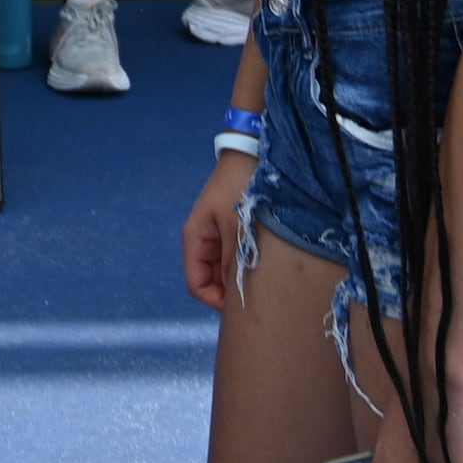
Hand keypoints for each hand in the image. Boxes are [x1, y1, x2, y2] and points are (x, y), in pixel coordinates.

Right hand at [182, 151, 258, 309]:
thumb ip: (233, 263)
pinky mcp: (235, 228)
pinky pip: (237, 256)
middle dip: (230, 292)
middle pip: (211, 280)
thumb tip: (236, 295)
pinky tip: (267, 265)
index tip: (242, 309)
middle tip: (257, 298)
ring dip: (240, 277)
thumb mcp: (237, 228)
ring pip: (225, 269)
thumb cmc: (242, 188)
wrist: (256, 154)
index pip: (196, 284)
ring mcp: (220, 233)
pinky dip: (247, 264)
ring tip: (265, 282)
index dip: (216, 302)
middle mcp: (205, 239)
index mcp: (196, 238)